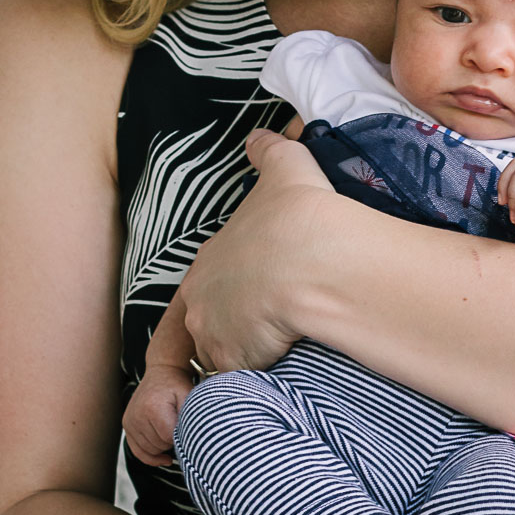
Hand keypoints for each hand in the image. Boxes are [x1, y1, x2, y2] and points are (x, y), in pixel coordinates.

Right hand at [123, 364, 191, 464]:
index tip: (188, 429)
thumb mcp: (189, 397)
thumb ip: (189, 418)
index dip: (181, 437)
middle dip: (172, 442)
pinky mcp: (127, 425)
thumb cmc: (178, 386)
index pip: (169, 438)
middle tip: (181, 428)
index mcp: (153, 408)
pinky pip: (137, 450)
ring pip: (149, 450)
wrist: (162, 372)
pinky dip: (151, 456)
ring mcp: (129, 421)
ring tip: (173, 433)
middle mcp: (137, 416)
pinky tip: (165, 458)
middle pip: (158, 445)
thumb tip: (189, 441)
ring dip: (163, 447)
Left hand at [179, 129, 336, 373]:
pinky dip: (267, 373)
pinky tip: (293, 364)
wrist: (313, 263)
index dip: (242, 288)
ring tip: (287, 348)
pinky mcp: (238, 366)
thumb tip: (260, 136)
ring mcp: (215, 338)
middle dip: (240, 326)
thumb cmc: (297, 216)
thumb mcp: (284, 168)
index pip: (216, 284)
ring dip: (251, 352)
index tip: (267, 292)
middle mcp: (201, 302)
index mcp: (208, 261)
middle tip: (278, 322)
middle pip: (214, 323)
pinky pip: (248, 378)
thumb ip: (269, 152)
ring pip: (229, 354)